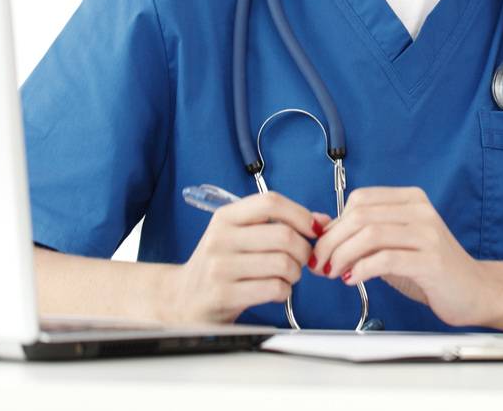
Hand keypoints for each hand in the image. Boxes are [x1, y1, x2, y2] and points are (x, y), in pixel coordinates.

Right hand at [163, 191, 320, 322]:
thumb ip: (277, 224)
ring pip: (283, 264)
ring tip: (286, 276)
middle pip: (284, 236)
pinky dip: (284, 291)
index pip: (271, 202)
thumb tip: (322, 221)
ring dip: (295, 273)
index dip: (301, 214)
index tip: (313, 228)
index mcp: (225, 217)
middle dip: (303, 250)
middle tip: (300, 259)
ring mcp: (220, 267)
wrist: (181, 299)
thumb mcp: (239, 235)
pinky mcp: (223, 295)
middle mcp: (220, 238)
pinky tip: (274, 290)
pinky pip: (274, 288)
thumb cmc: (220, 265)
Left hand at [313, 186, 493, 327]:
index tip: (322, 246)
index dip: (334, 223)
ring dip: (342, 256)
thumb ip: (363, 234)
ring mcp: (428, 235)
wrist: (473, 290)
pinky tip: (353, 279)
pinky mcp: (430, 261)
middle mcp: (421, 211)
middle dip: (331, 242)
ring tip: (334, 272)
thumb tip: (322, 227)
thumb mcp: (394, 244)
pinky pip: (385, 259)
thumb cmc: (430, 268)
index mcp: (411, 199)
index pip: (361, 200)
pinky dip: (361, 270)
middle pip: (361, 216)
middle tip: (320, 264)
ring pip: (370, 235)